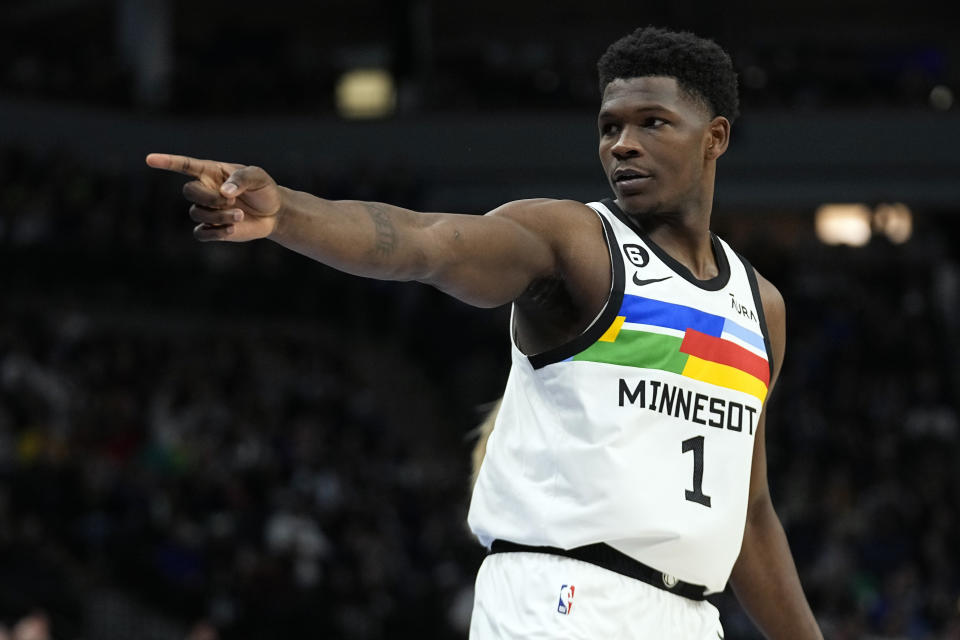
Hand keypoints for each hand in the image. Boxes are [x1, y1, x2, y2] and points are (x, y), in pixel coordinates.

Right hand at [146, 153, 283, 241]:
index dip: (167, 162)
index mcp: (211, 172)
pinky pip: (200, 233)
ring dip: (218, 215)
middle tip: (231, 201)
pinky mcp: (213, 229)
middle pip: (188, 192)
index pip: (184, 165)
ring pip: (196, 214)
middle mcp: (205, 190)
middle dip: (209, 198)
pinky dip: (214, 232)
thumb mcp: (258, 177)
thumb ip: (241, 178)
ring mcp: (207, 210)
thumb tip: (224, 192)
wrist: (274, 213)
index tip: (149, 159)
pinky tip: (231, 229)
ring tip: (240, 215)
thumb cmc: (264, 190)